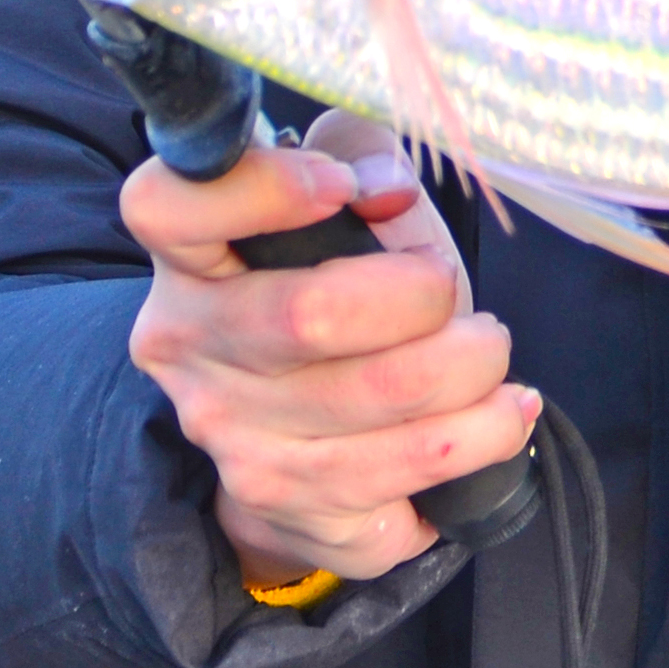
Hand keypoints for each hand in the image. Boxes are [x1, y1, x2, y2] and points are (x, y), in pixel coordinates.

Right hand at [124, 111, 537, 585]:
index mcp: (188, 261)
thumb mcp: (344, 211)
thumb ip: (363, 160)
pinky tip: (501, 415)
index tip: (339, 189)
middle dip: (421, 295)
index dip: (256, 191)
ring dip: (469, 370)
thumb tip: (386, 191)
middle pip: (310, 316)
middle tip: (451, 291)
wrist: (298, 451)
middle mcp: (191, 351)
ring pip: (381, 400)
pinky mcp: (290, 507)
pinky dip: (482, 437)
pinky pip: (410, 472)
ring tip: (489, 352)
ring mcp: (233, 439)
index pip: (166, 209)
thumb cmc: (332, 299)